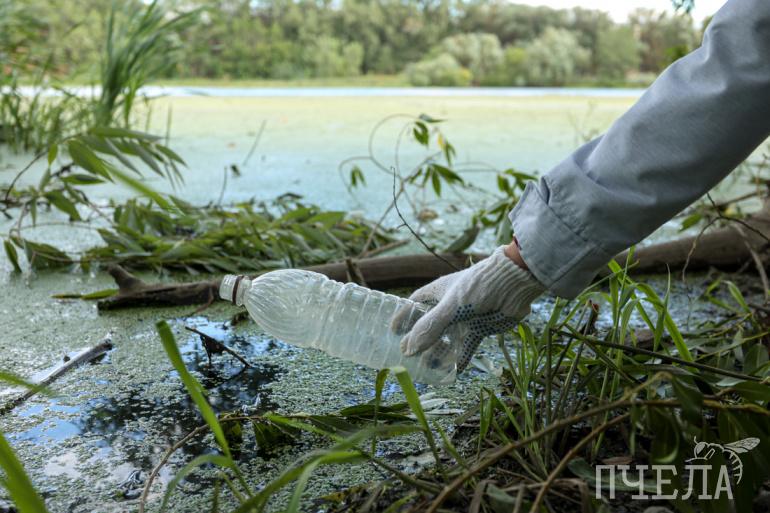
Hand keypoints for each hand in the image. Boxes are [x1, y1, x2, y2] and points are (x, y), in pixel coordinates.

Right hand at [395, 245, 543, 372]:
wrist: (513, 286)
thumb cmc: (478, 287)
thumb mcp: (450, 306)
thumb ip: (430, 328)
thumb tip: (408, 350)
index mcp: (438, 292)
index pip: (414, 304)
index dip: (403, 316)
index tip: (392, 331)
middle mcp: (449, 305)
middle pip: (429, 325)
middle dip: (418, 340)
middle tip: (407, 356)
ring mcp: (465, 318)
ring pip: (446, 339)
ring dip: (437, 352)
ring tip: (426, 367)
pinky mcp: (479, 328)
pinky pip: (466, 347)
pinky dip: (460, 358)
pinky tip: (452, 372)